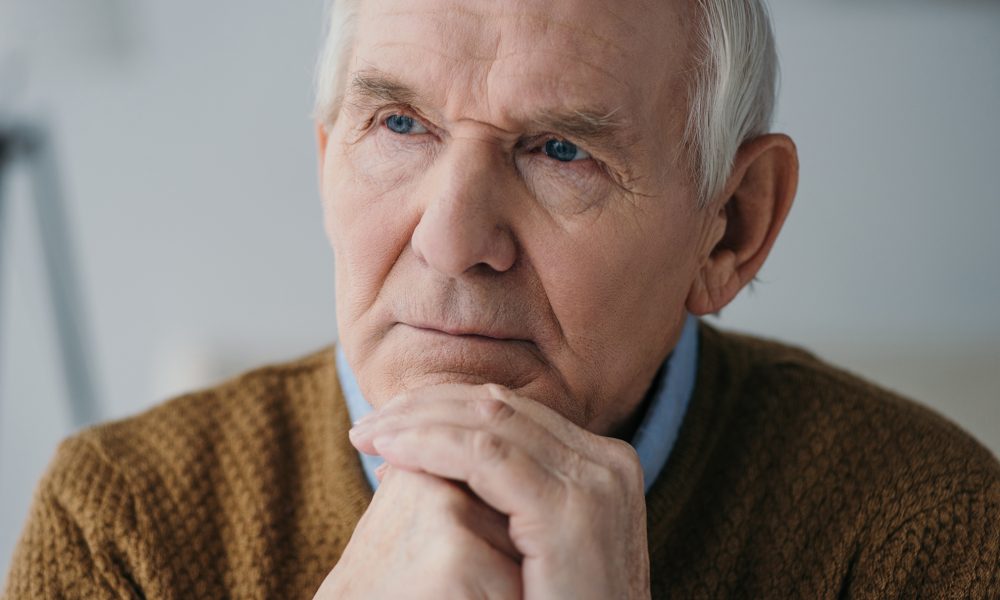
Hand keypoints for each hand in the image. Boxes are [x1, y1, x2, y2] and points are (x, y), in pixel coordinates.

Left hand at [349, 383, 650, 599]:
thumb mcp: (535, 550)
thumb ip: (506, 503)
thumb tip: (432, 466)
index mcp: (601, 465)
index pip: (512, 413)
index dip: (445, 409)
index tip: (390, 426)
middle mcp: (608, 463)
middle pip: (500, 407)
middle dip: (426, 408)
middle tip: (369, 425)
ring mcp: (594, 483)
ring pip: (490, 422)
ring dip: (418, 422)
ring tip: (368, 436)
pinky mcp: (569, 511)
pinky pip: (485, 457)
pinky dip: (432, 445)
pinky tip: (391, 452)